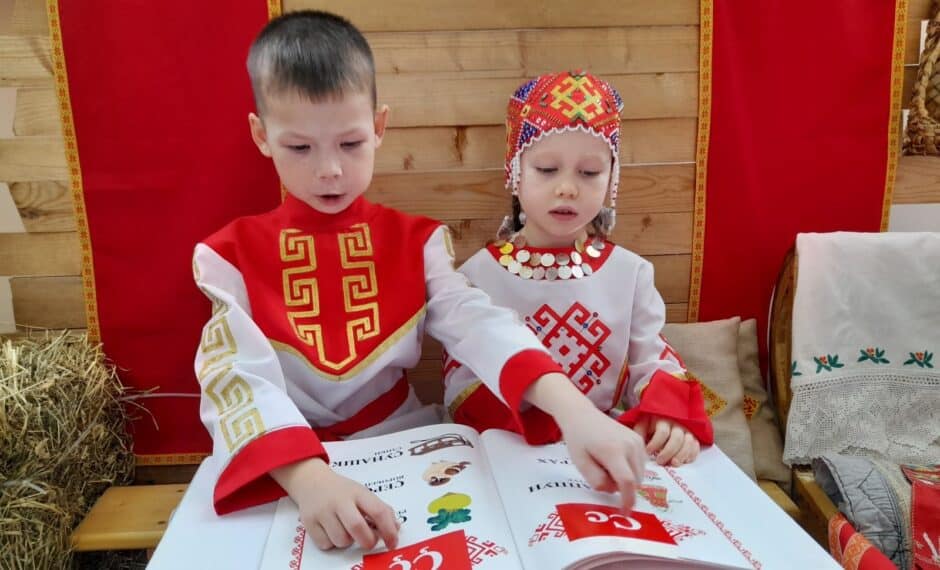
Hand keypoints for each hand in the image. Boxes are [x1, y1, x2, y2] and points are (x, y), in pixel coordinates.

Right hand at [271, 458, 398, 550]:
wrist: (311, 481)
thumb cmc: (341, 491)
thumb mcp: (362, 493)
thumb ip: (380, 510)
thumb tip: (396, 529)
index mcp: (358, 492)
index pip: (378, 511)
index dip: (389, 530)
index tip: (393, 542)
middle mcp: (340, 501)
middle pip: (357, 527)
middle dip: (368, 541)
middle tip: (369, 541)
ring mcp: (323, 511)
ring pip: (341, 540)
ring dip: (348, 541)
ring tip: (345, 530)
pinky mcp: (309, 522)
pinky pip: (326, 544)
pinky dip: (331, 543)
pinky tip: (331, 530)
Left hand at [524, 373, 645, 512]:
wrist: (582, 415)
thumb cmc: (578, 440)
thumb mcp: (580, 464)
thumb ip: (597, 481)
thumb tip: (614, 490)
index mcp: (613, 451)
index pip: (627, 482)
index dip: (627, 500)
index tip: (624, 513)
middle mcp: (630, 445)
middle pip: (635, 480)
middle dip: (621, 487)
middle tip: (601, 474)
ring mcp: (637, 441)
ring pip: (640, 474)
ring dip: (626, 478)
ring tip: (606, 464)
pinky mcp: (640, 440)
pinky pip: (641, 465)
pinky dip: (630, 469)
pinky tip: (615, 460)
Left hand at [633, 415, 700, 466]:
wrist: (666, 415)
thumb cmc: (652, 422)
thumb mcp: (643, 423)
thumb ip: (639, 432)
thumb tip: (638, 445)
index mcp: (663, 419)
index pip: (662, 432)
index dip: (655, 443)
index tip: (648, 452)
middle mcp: (677, 424)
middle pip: (677, 439)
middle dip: (668, 452)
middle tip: (660, 461)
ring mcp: (687, 431)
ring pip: (689, 443)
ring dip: (682, 455)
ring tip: (673, 464)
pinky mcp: (694, 437)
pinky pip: (696, 447)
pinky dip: (691, 455)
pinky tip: (684, 462)